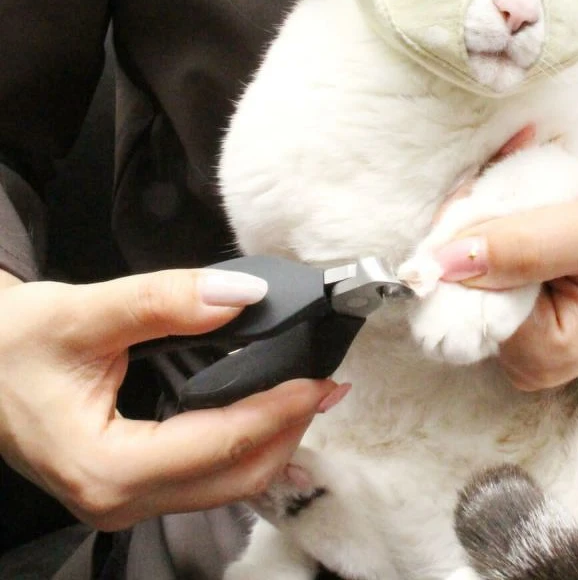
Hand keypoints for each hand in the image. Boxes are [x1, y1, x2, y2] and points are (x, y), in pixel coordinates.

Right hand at [0, 268, 344, 529]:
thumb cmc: (11, 345)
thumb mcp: (83, 311)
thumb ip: (165, 300)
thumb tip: (243, 295)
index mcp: (104, 467)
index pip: (221, 444)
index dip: (279, 410)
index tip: (320, 378)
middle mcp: (116, 500)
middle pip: (234, 476)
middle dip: (289, 430)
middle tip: (328, 385)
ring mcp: (123, 500)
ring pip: (226, 485)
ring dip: (275, 439)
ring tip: (309, 395)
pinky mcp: (130, 487)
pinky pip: (208, 479)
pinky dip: (248, 445)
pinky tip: (270, 416)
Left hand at [432, 188, 577, 389]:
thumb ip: (520, 246)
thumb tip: (438, 261)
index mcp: (539, 353)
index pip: (460, 288)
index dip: (461, 231)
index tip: (484, 183)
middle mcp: (522, 360)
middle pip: (461, 279)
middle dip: (475, 214)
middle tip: (508, 164)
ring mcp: (523, 342)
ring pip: (473, 267)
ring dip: (490, 212)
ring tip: (523, 176)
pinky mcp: (528, 319)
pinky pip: (493, 266)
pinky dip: (503, 224)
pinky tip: (526, 197)